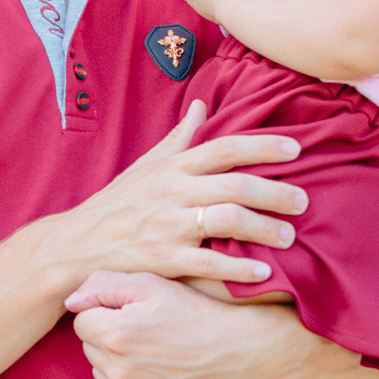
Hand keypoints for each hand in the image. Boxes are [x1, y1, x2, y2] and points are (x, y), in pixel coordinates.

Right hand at [52, 102, 305, 287]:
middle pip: (236, 185)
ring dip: (265, 229)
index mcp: (171, 167)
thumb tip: (201, 105)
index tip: (296, 149)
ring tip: (289, 237)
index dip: (263, 146)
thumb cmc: (116, 205)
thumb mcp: (145, 166)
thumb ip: (178, 138)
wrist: (75, 246)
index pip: (224, 148)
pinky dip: (240, 268)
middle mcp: (171, 192)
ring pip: (228, 221)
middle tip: (303, 201)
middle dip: (276, 193)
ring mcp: (166, 226)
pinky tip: (263, 273)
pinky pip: (210, 264)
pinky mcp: (163, 260)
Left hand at [67, 271, 296, 378]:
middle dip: (110, 339)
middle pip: (91, 351)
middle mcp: (120, 373)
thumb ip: (103, 286)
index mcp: (116, 334)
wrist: (244, 354)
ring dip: (118, 366)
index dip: (106, 313)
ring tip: (155, 355)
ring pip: (103, 378)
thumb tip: (69, 302)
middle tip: (148, 333)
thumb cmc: (198, 313)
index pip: (82, 322)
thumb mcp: (153, 285)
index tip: (134, 313)